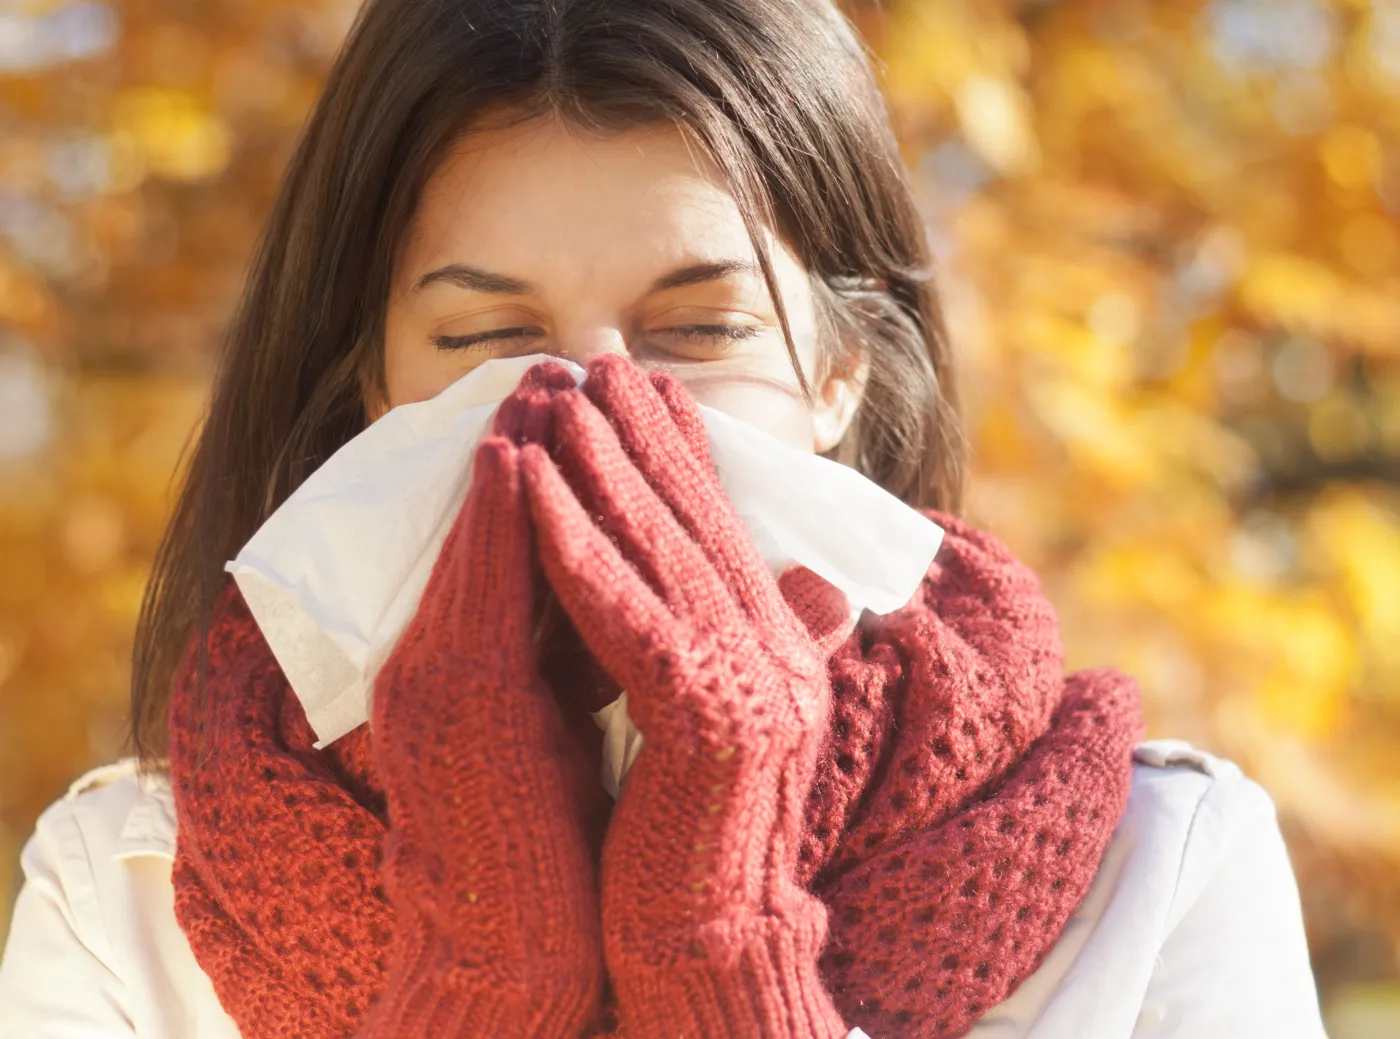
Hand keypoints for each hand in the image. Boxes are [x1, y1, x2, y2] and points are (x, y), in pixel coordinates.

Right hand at [364, 363, 602, 1036]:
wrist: (517, 947)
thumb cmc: (558, 838)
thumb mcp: (584, 721)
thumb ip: (605, 647)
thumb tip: (657, 586)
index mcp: (481, 663)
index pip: (518, 548)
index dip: (553, 474)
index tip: (592, 406)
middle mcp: (444, 657)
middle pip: (490, 528)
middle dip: (530, 443)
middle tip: (566, 362)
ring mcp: (438, 676)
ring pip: (474, 541)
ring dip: (511, 457)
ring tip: (543, 379)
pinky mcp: (450, 702)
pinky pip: (471, 590)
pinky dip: (493, 520)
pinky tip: (516, 457)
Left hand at [520, 354, 847, 1037]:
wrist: (707, 947)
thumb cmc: (693, 842)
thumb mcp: (723, 726)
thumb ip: (744, 645)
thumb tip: (800, 581)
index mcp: (779, 649)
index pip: (722, 530)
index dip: (681, 452)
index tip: (639, 387)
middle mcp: (777, 654)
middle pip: (696, 521)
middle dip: (642, 436)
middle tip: (596, 362)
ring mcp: (750, 684)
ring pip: (662, 551)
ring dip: (603, 468)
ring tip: (555, 396)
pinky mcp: (705, 720)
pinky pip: (627, 615)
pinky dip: (578, 547)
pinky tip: (535, 489)